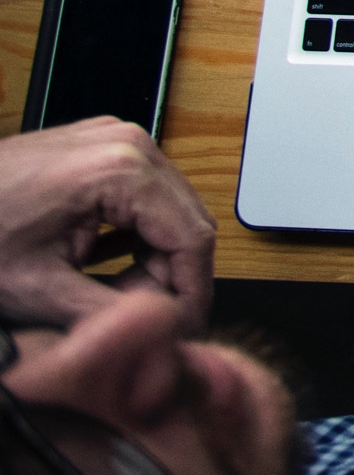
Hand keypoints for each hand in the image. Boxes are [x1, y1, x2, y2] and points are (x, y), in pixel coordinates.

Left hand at [0, 119, 217, 332]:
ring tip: (113, 292)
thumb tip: (161, 333)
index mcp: (121, 171)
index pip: (192, 238)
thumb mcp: (38, 290)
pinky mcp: (105, 148)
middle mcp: (129, 145)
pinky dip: (136, 233)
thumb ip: (108, 314)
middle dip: (171, 276)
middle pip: (188, 221)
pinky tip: (105, 263)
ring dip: (154, 256)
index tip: (183, 329)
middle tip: (141, 316)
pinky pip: (147, 194)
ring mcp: (118, 141)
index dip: (193, 292)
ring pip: (171, 209)